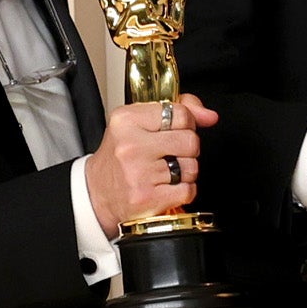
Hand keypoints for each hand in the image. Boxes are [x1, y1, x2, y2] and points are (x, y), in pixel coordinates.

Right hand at [84, 93, 215, 235]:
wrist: (97, 192)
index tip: (175, 130)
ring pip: (192, 167)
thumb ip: (179, 110)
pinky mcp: (148, 198)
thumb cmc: (121, 156)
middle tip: (168, 154)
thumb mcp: (140, 122)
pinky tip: (166, 187)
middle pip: (191, 141)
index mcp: (127, 120)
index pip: (181, 113)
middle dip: (187, 149)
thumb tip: (209, 115)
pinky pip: (189, 190)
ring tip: (164, 172)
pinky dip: (183, 191)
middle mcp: (131, 146)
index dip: (186, 123)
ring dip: (185, 172)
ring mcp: (139, 173)